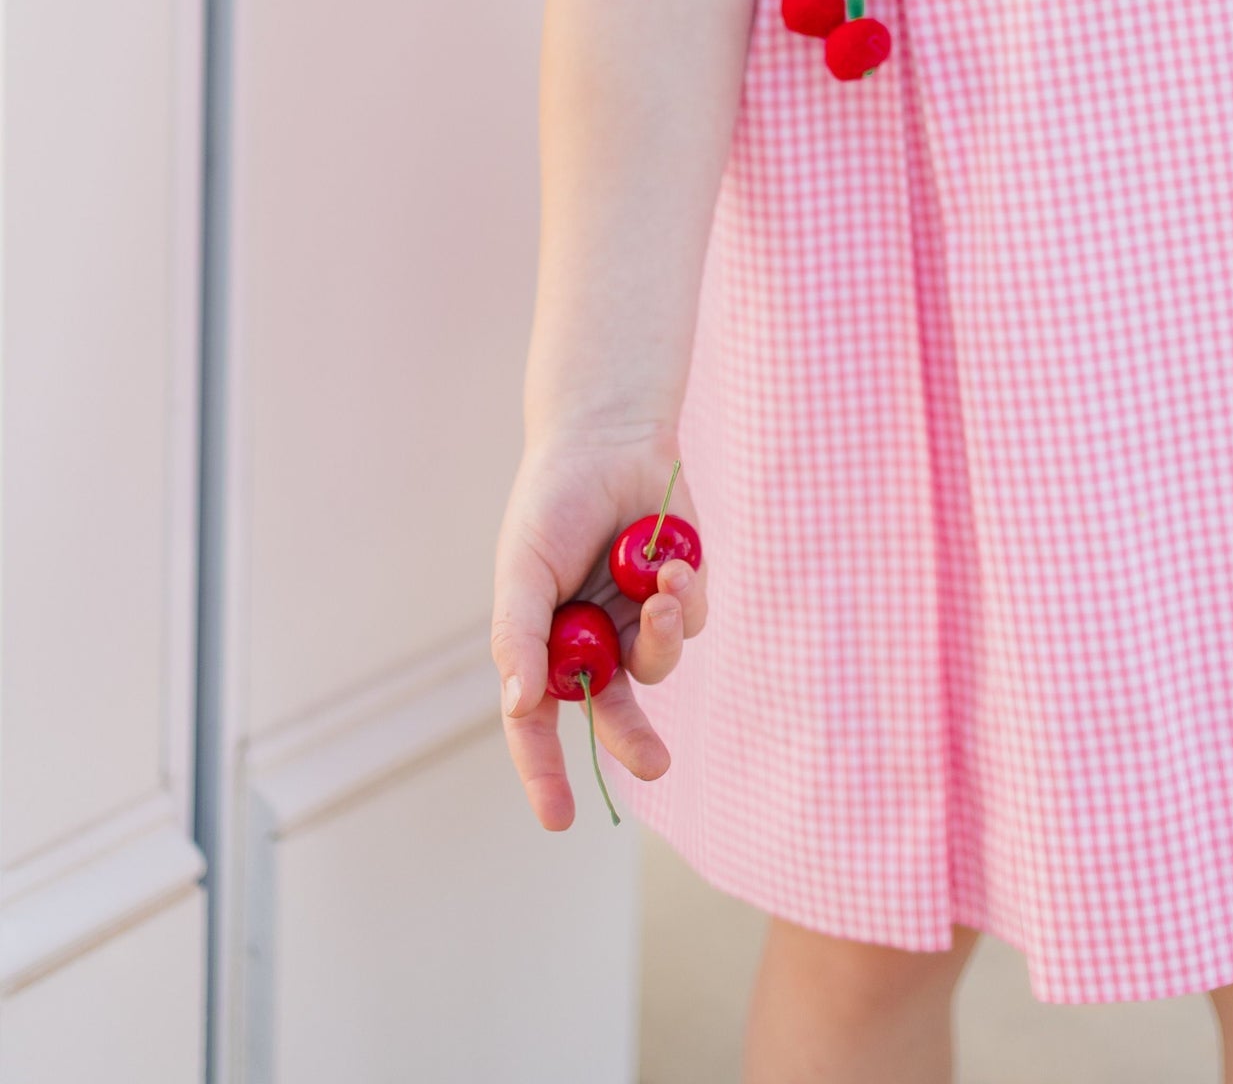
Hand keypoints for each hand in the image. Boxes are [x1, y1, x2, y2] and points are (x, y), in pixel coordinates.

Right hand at [491, 426, 707, 829]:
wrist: (609, 439)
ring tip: (660, 588)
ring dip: (663, 636)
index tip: (559, 817)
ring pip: (659, 665)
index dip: (544, 773)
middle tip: (655, 763)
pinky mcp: (683, 592)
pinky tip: (672, 559)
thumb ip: (518, 638)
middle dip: (634, 741)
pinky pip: (690, 620)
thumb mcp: (521, 571)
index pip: (538, 723)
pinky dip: (684, 597)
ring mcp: (639, 619)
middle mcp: (593, 641)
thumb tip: (520, 706)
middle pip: (614, 712)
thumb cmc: (552, 504)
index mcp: (543, 644)